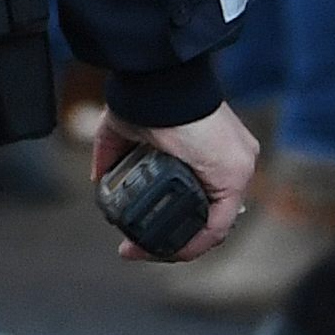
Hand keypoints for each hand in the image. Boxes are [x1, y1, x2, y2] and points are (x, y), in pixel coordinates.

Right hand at [97, 99, 258, 260]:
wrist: (156, 82)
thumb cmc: (145, 96)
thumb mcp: (125, 129)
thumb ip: (112, 152)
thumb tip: (97, 177)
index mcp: (211, 149)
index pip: (199, 195)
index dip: (171, 218)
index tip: (143, 230)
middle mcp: (231, 161)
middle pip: (204, 212)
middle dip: (173, 235)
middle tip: (142, 248)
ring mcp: (237, 169)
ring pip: (212, 221)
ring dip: (180, 244)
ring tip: (147, 252)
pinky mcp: (234, 176)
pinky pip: (218, 222)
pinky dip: (195, 241)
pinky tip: (172, 251)